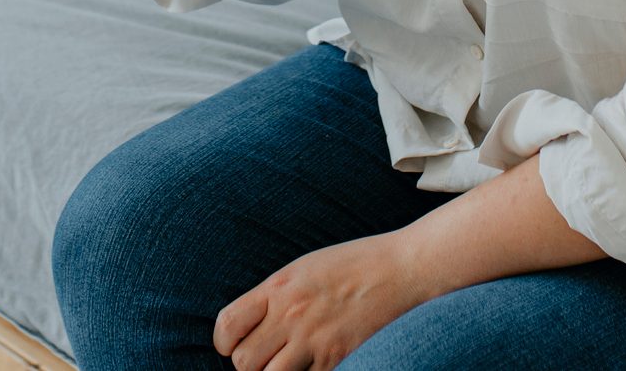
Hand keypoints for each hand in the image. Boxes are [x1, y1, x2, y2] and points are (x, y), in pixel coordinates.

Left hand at [214, 232, 434, 370]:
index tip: (233, 344)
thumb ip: (274, 295)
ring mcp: (315, 340)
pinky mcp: (338, 359)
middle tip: (264, 358)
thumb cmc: (352, 265)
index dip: (224, 341)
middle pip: (244, 361)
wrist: (402, 270)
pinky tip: (314, 365)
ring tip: (286, 365)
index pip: (227, 324)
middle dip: (248, 365)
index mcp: (279, 286)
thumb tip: (249, 325)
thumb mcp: (304, 269)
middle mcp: (292, 314)